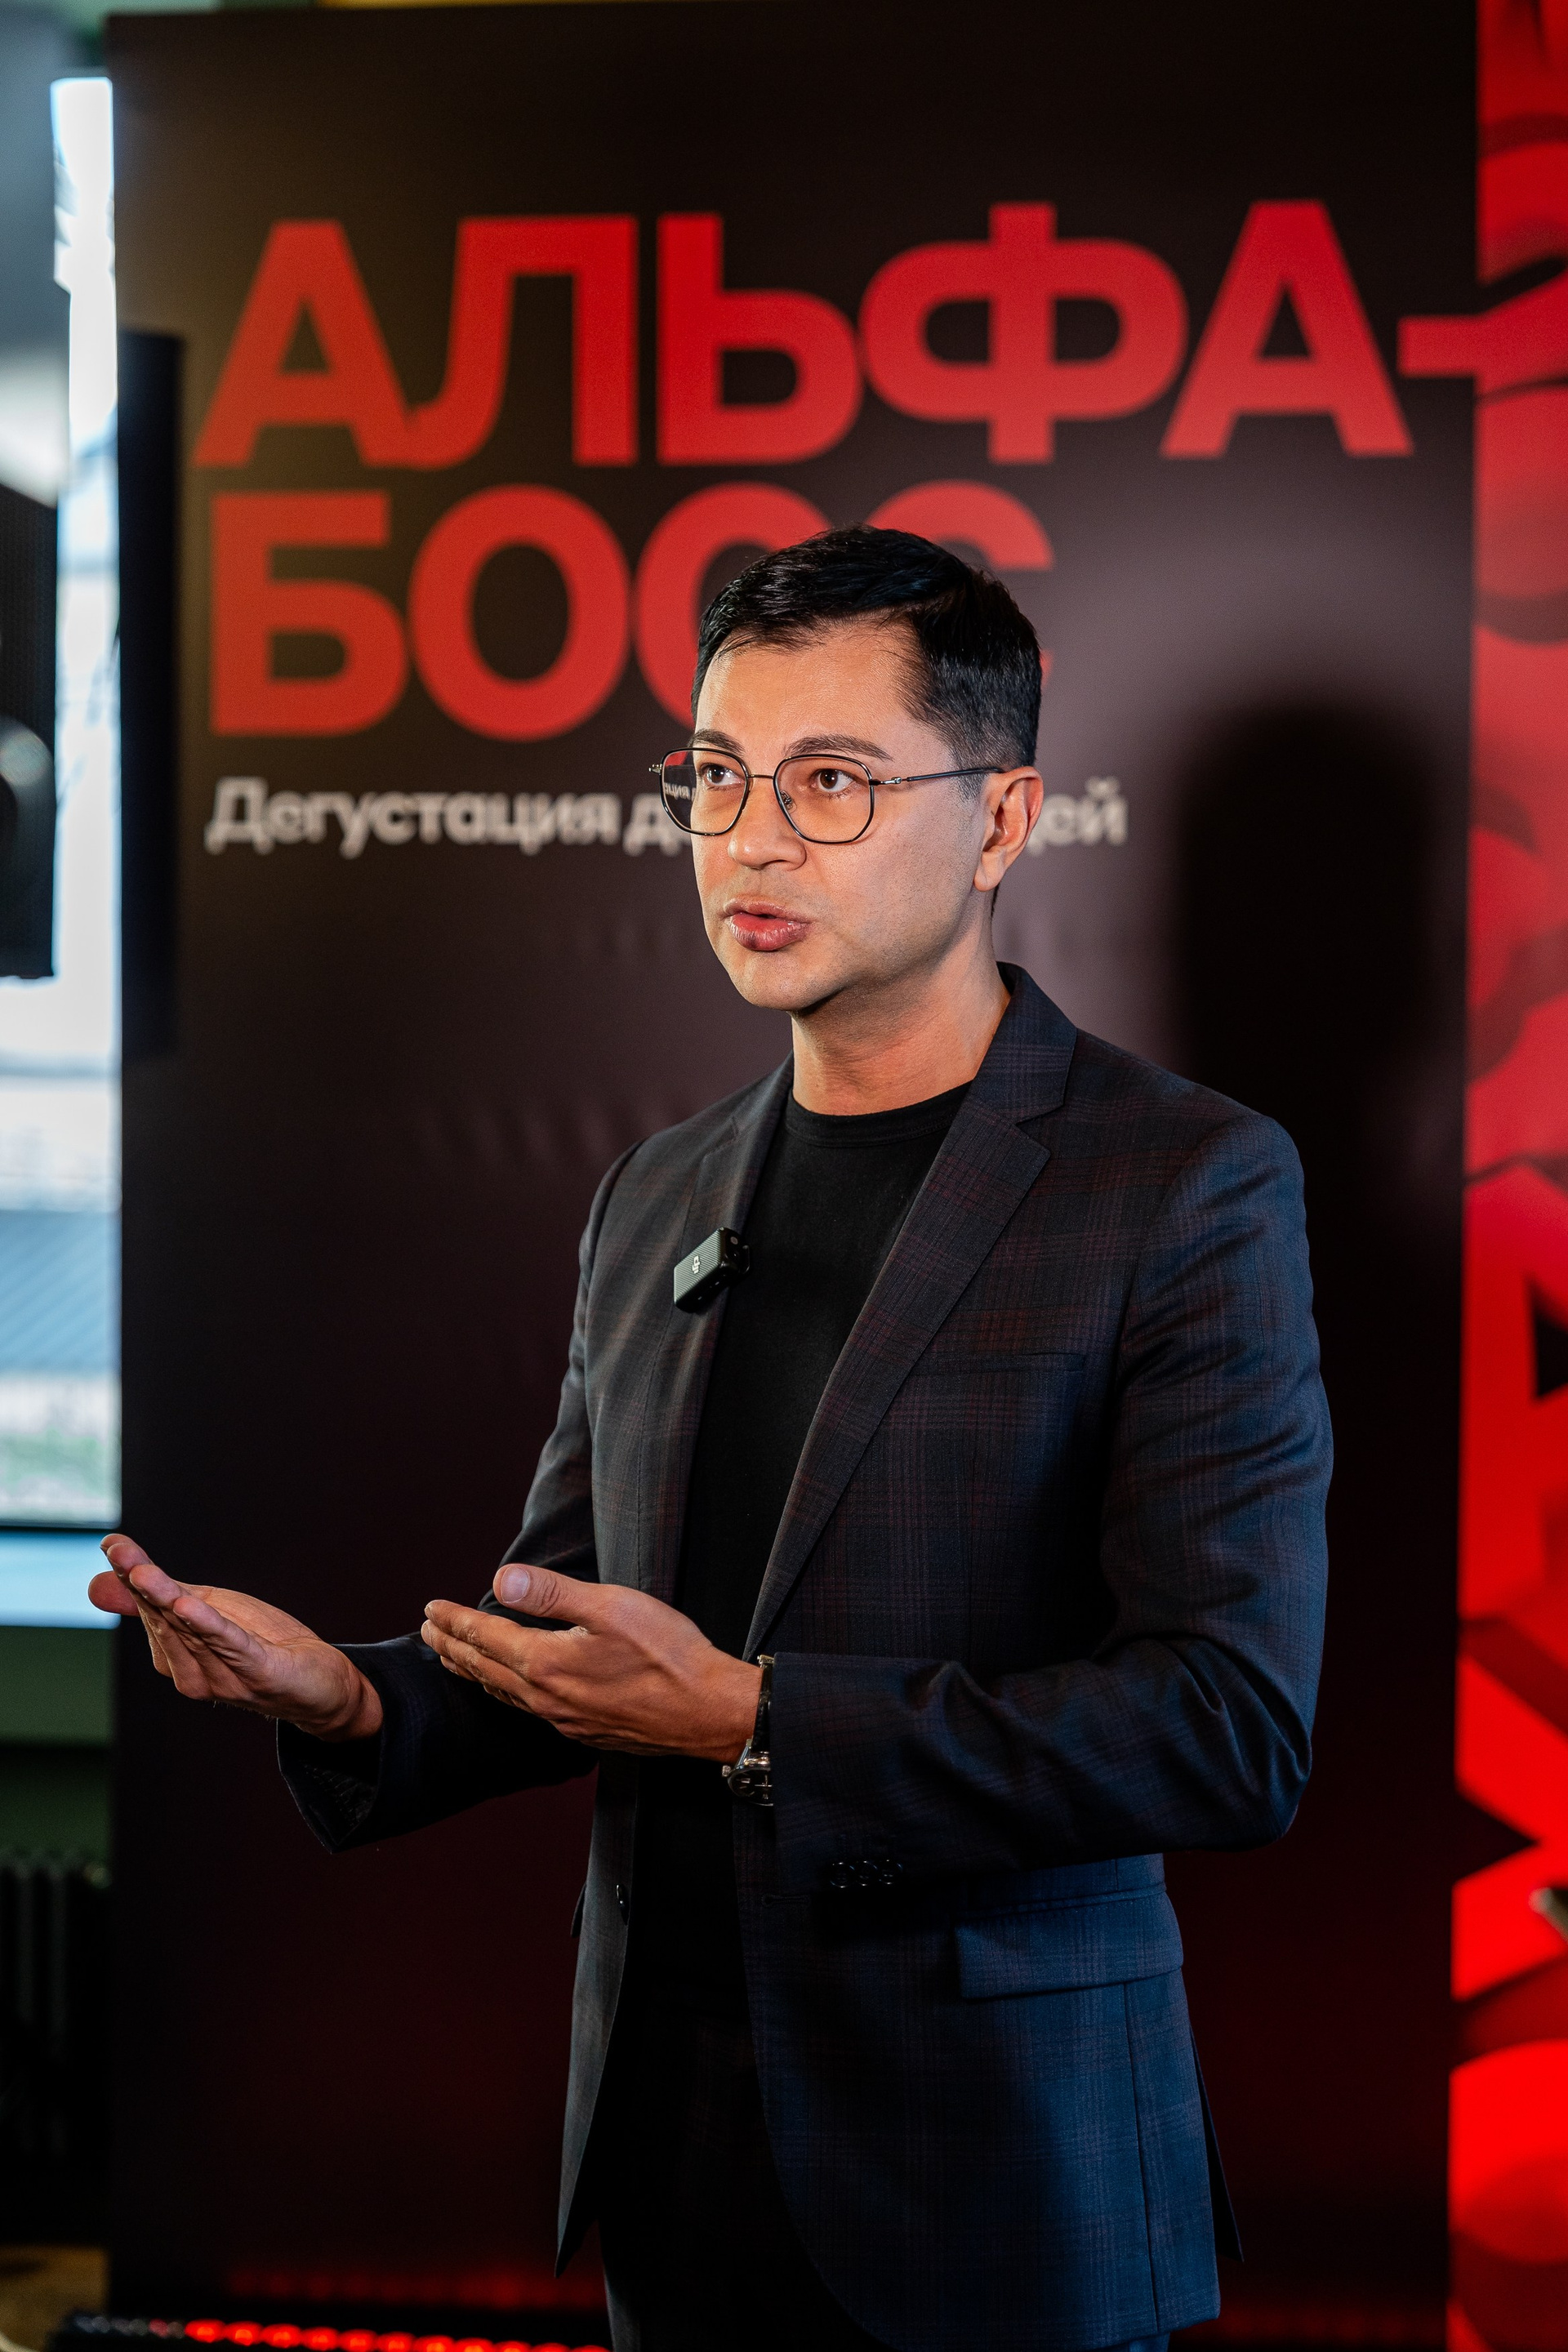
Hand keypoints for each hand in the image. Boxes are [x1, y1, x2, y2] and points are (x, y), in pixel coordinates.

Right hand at [88, 1534, 382, 1741]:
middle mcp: (192, 1673)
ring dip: (166, 1599)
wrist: (320, 1690)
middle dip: (141, 1582)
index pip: (151, 1609)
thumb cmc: (263, 1648)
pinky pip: (231, 1646)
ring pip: (190, 1630)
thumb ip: (165, 1596)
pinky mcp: (260, 1672)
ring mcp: (224, 1677)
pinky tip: (189, 1606)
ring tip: (143, 1572)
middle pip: (164, 1617)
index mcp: (178, 1657)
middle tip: (119, 1552)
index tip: (112, 1544)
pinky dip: (209, 1626)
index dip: (130, 1575)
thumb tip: (109, 1576)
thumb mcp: (211, 1613)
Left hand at [420, 1567, 760, 1761]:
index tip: (431, 1609)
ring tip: (456, 1659)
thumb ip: (552, 1593)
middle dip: (453, 1648)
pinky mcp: (585, 1732)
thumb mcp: (611, 1606)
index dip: (456, 1620)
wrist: (709, 1712)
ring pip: (504, 1693)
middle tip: (428, 1632)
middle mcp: (546, 1699)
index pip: (486, 1637)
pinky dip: (505, 1692)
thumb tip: (501, 1581)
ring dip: (474, 1673)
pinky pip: (528, 1710)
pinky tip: (512, 1689)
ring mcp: (564, 1720)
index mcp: (547, 1663)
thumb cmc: (667, 1653)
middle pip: (485, 1670)